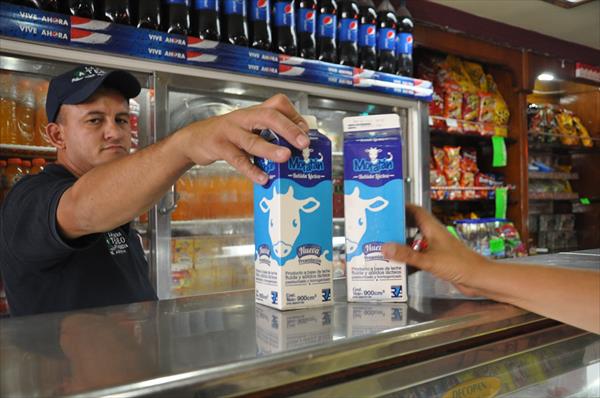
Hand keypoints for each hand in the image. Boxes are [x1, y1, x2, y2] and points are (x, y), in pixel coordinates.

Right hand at [180, 94, 308, 183]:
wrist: (195, 139)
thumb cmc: (228, 135)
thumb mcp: (249, 129)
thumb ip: (268, 135)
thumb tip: (296, 150)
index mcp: (254, 112)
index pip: (278, 104)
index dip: (294, 116)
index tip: (306, 132)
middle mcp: (244, 118)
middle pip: (269, 116)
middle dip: (288, 128)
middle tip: (304, 142)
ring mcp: (230, 131)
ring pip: (253, 139)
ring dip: (270, 149)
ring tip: (285, 157)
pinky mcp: (219, 146)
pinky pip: (237, 159)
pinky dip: (251, 170)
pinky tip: (263, 178)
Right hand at [382, 204, 490, 295]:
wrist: (479, 279)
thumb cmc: (458, 264)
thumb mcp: (429, 260)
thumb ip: (406, 255)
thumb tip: (383, 248)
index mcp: (432, 228)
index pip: (415, 211)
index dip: (402, 207)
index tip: (386, 208)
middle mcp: (433, 235)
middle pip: (412, 226)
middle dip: (397, 226)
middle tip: (379, 229)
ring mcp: (435, 248)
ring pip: (414, 242)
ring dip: (401, 245)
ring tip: (383, 247)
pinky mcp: (437, 260)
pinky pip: (418, 257)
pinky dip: (409, 260)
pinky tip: (398, 266)